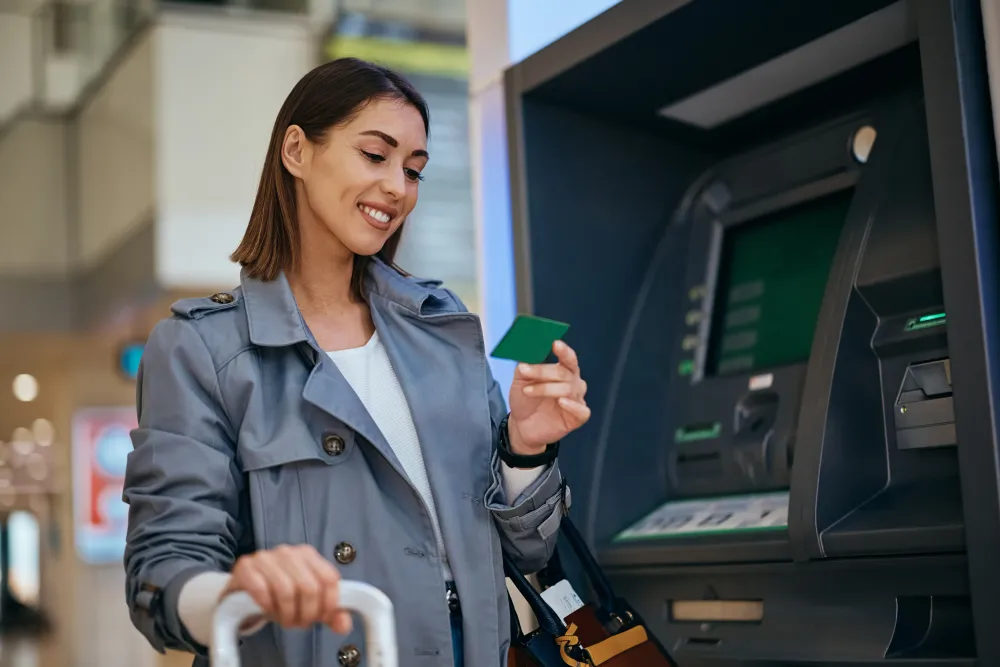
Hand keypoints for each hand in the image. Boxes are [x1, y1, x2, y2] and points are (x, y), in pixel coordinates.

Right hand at [222, 544, 351, 633]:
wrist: (242, 591)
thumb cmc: (279, 594)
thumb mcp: (306, 601)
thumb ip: (328, 611)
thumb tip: (344, 624)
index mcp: (308, 555)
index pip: (329, 578)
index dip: (329, 603)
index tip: (322, 617)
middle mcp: (288, 552)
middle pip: (309, 587)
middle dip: (306, 613)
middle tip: (300, 623)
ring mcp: (265, 557)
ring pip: (286, 590)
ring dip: (287, 613)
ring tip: (285, 619)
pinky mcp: (245, 567)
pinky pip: (261, 589)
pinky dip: (267, 605)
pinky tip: (267, 609)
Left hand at [508, 340, 590, 453]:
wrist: (522, 426)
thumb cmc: (526, 399)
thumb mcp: (520, 380)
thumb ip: (525, 365)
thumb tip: (526, 351)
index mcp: (563, 370)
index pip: (568, 357)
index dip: (563, 351)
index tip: (555, 344)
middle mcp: (573, 383)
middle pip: (565, 373)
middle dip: (543, 371)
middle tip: (525, 370)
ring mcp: (576, 400)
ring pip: (569, 389)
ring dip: (546, 388)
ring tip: (528, 391)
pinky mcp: (577, 418)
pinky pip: (582, 411)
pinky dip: (572, 405)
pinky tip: (561, 402)